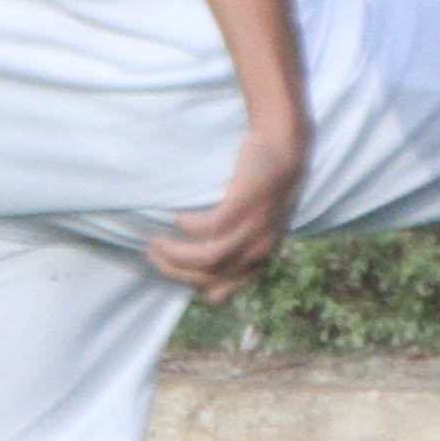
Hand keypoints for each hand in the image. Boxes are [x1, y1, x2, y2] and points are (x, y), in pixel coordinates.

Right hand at [146, 127, 306, 301]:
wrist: (287, 147)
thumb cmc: (264, 185)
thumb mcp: (255, 225)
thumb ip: (233, 244)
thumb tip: (194, 260)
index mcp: (258, 259)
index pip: (219, 294)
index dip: (188, 284)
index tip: (169, 267)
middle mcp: (259, 250)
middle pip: (207, 277)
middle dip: (172, 269)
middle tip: (152, 251)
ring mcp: (255, 228)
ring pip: (209, 257)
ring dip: (176, 254)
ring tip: (156, 241)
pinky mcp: (246, 205)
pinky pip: (212, 226)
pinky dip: (190, 225)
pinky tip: (178, 216)